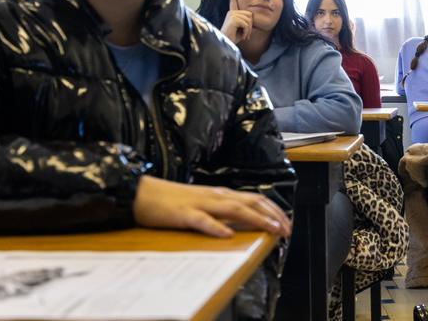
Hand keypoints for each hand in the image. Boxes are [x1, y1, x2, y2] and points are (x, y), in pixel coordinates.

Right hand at [133, 176, 291, 238]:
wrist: (140, 193)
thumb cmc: (170, 201)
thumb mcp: (201, 203)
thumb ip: (220, 210)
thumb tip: (241, 222)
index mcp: (219, 194)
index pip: (254, 199)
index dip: (273, 210)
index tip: (287, 222)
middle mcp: (214, 196)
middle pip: (250, 202)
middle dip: (272, 215)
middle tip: (287, 229)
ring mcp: (199, 204)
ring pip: (233, 209)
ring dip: (255, 219)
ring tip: (271, 228)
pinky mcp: (182, 214)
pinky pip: (201, 220)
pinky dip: (216, 226)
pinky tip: (228, 234)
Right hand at [221, 0, 253, 43]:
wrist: (226, 43)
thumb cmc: (233, 37)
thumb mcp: (242, 27)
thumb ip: (246, 21)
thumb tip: (251, 15)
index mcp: (232, 13)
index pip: (234, 1)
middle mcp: (231, 12)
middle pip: (250, 14)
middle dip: (250, 26)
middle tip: (244, 33)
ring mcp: (232, 15)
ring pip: (249, 20)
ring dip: (248, 30)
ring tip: (242, 35)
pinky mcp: (233, 19)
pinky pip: (247, 24)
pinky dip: (247, 32)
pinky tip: (241, 36)